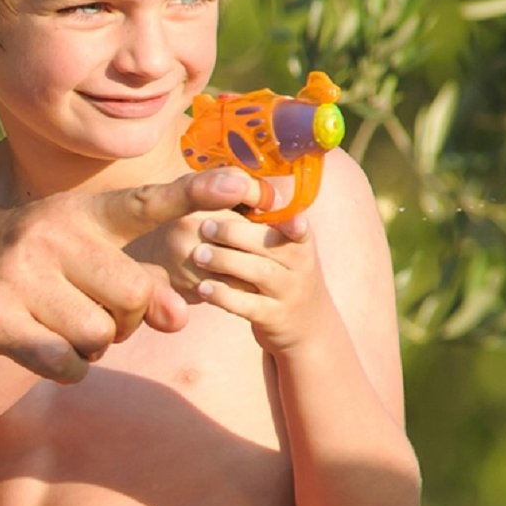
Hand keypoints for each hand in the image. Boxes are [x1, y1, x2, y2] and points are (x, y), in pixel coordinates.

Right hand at [0, 169, 254, 379]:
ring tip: (56, 325)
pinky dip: (65, 367)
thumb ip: (128, 274)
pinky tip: (39, 347)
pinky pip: (66, 363)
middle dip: (127, 319)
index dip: (197, 194)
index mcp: (75, 213)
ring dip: (90, 345)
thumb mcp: (65, 245)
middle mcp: (51, 237)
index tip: (244, 185)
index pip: (146, 203)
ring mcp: (21, 278)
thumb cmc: (12, 262)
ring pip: (100, 336)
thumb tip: (178, 315)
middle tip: (95, 312)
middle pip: (135, 296)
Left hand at [188, 207, 337, 353]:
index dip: (293, 222)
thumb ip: (261, 221)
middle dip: (236, 234)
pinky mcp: (273, 317)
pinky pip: (248, 305)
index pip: (298, 227)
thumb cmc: (282, 273)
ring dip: (226, 261)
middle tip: (204, 226)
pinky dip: (225, 296)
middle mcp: (299, 264)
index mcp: (299, 240)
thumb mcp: (283, 247)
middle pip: (271, 245)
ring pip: (260, 273)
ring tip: (198, 255)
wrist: (307, 324)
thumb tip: (225, 181)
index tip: (286, 216)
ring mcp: (288, 292)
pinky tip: (203, 288)